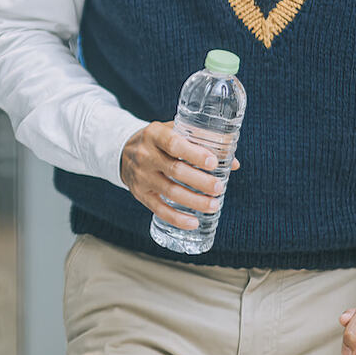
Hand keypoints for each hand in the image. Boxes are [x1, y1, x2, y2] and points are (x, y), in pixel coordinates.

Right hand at [120, 121, 238, 230]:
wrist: (123, 151)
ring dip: (194, 201)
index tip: (213, 163)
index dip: (194, 154)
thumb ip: (202, 143)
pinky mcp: (140, 194)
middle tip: (219, 188)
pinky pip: (159, 209)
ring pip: (169, 191)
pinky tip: (193, 222)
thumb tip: (232, 162)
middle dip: (200, 181)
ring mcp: (141, 176)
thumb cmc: (158, 141)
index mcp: (154, 134)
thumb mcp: (173, 131)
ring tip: (214, 205)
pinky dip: (177, 218)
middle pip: (174, 170)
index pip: (174, 143)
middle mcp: (145, 155)